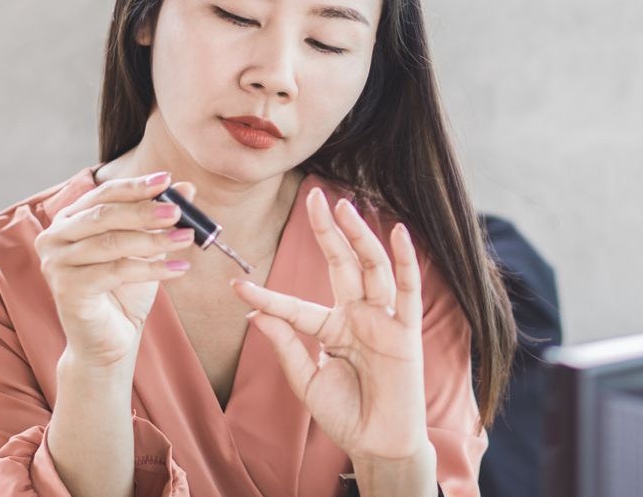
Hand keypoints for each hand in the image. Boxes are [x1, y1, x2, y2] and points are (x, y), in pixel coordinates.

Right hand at [35, 172, 198, 366]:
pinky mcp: (66, 288)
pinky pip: (115, 271)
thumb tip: (186, 187)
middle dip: (146, 211)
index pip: (103, 194)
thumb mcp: (145, 248)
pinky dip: (152, 268)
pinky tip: (179, 268)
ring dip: (154, 240)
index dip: (136, 186)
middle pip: (105, 215)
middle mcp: (54, 237)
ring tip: (186, 238)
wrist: (111, 338)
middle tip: (179, 211)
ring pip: (112, 243)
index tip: (167, 179)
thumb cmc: (125, 290)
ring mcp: (56, 263)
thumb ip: (159, 218)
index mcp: (69, 219)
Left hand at [230, 186, 427, 461]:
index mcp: (332, 328)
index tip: (236, 285)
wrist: (377, 444)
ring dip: (358, 236)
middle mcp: (358, 316)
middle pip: (342, 264)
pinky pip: (406, 289)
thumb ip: (287, 346)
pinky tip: (396, 232)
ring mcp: (382, 320)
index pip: (295, 304)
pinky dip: (404, 260)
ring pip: (371, 268)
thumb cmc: (346, 415)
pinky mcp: (405, 330)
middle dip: (327, 231)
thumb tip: (255, 315)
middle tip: (314, 197)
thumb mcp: (306, 382)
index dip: (267, 296)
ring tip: (343, 207)